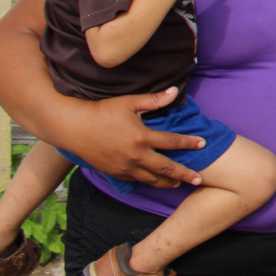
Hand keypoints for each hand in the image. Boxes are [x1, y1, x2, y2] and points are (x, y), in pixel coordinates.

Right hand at [62, 87, 204, 187]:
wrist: (73, 127)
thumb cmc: (102, 111)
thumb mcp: (129, 102)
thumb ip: (154, 100)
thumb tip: (174, 91)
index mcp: (141, 137)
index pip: (172, 142)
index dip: (189, 143)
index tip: (203, 144)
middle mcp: (135, 156)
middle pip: (166, 168)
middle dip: (184, 174)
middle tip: (199, 179)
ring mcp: (123, 167)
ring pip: (150, 179)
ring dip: (166, 182)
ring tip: (178, 184)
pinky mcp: (114, 172)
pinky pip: (134, 180)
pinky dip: (146, 182)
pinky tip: (153, 181)